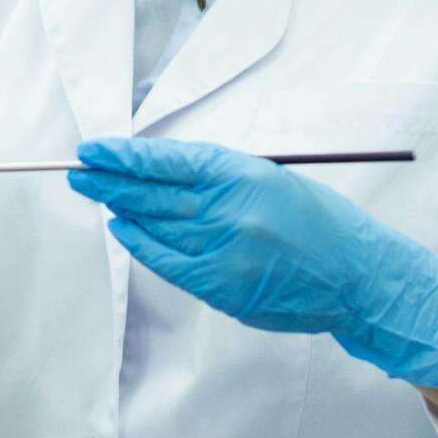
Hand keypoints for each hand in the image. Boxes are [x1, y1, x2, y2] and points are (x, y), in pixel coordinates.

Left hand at [68, 135, 437, 387]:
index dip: (125, 157)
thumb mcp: (270, 179)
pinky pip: (170, 263)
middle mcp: (229, 211)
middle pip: (153, 194)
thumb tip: (162, 175)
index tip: (94, 151)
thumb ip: (218, 178)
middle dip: (111, 181)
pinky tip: (123, 231)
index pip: (169, 162)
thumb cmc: (319, 222)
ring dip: (122, 209)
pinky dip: (142, 246)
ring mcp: (224, 252)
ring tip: (95, 194)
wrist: (358, 275)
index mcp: (243, 175)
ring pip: (157, 226)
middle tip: (78, 171)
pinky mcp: (224, 287)